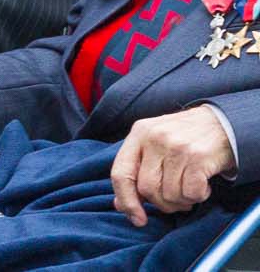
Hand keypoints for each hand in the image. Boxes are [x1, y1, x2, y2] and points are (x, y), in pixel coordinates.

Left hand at [111, 109, 234, 226]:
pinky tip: (202, 185)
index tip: (137, 219)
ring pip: (169, 194)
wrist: (222, 123)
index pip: (121, 173)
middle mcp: (154, 138)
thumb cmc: (185, 138)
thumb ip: (136, 170)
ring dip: (181, 201)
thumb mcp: (155, 144)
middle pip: (147, 189)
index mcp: (138, 133)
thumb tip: (120, 203)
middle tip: (175, 199)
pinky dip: (197, 196)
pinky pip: (191, 193)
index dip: (126, 201)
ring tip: (189, 188)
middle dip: (162, 203)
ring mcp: (176, 146)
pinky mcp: (198, 157)